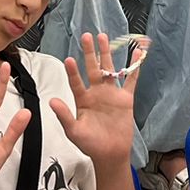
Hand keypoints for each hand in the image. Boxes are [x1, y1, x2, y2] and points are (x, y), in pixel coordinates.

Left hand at [50, 33, 138, 167]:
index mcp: (83, 99)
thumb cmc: (90, 144)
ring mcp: (111, 94)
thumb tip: (52, 101)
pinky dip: (134, 66)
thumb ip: (64, 115)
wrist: (110, 154)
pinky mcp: (126, 98)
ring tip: (103, 37)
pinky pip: (130, 79)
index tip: (69, 59)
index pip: (76, 82)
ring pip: (109, 69)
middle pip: (92, 68)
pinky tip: (136, 53)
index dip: (73, 72)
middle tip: (86, 36)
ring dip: (106, 54)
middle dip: (90, 53)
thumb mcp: (74, 131)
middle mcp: (96, 92)